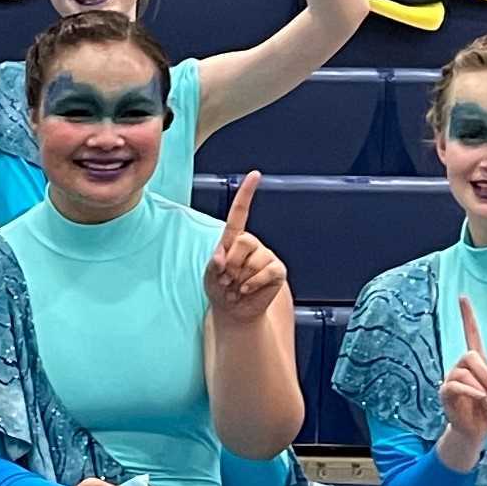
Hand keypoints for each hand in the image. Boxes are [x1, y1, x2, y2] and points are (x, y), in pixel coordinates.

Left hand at [203, 172, 285, 325]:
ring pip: (253, 260)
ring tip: (237, 286)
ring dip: (240, 278)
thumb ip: (214, 263)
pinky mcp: (277, 271)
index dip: (247, 193)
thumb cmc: (220, 289)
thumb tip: (222, 257)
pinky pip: (266, 272)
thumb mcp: (209, 275)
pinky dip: (252, 284)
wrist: (234, 310)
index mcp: (233, 239)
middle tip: (227, 278)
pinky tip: (246, 290)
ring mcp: (266, 256)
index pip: (240, 213)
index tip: (255, 175)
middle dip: (231, 263)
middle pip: (243, 242)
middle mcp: (251, 244)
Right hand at [439, 294, 486, 468]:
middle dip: (485, 373)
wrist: (475, 431)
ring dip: (481, 388)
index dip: (467, 316)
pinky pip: (456, 385)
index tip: (463, 297)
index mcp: (477, 363)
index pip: (471, 334)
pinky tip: (481, 403)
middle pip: (470, 355)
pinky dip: (473, 393)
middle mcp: (461, 367)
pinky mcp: (445, 392)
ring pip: (464, 372)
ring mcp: (451, 379)